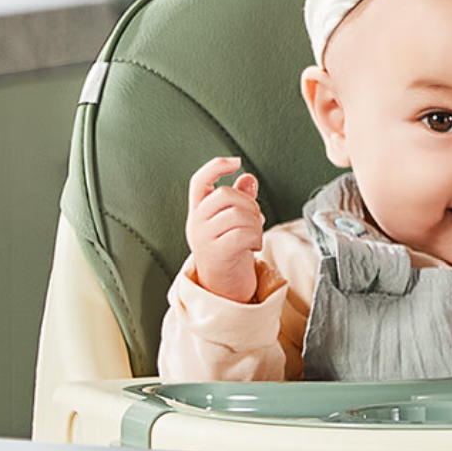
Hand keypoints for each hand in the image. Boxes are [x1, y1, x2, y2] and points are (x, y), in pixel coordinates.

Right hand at [185, 157, 264, 301]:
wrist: (223, 289)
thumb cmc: (229, 253)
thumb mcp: (232, 223)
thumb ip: (239, 199)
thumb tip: (248, 177)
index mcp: (198, 212)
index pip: (199, 181)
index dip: (216, 166)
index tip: (236, 161)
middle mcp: (196, 223)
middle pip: (225, 195)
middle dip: (249, 204)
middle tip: (256, 219)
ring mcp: (204, 239)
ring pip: (237, 214)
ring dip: (256, 224)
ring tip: (256, 236)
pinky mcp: (217, 254)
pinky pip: (243, 234)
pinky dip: (256, 238)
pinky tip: (255, 247)